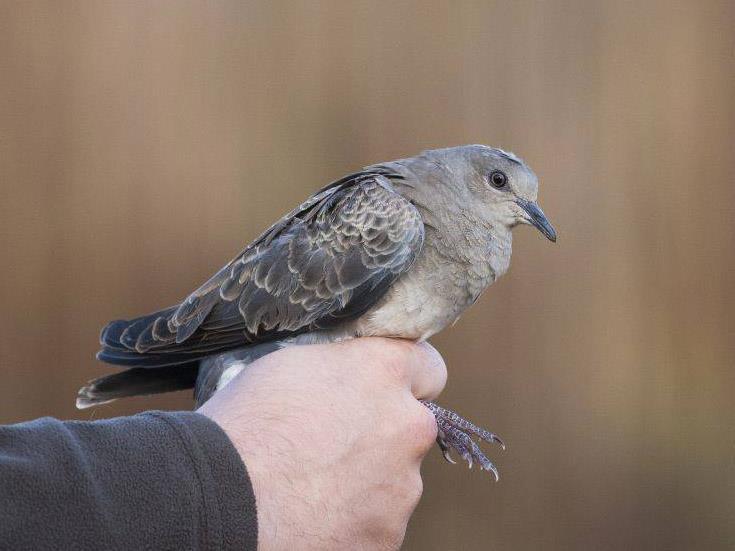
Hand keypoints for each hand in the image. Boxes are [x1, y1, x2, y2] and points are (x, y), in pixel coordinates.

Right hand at [198, 337, 446, 550]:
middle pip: (411, 425)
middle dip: (384, 432)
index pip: (428, 365)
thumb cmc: (241, 426)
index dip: (406, 376)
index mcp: (382, 373)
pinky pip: (378, 521)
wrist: (215, 502)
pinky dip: (355, 519)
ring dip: (368, 479)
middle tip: (334, 444)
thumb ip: (340, 368)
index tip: (388, 388)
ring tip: (313, 485)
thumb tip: (350, 377)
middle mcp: (406, 426)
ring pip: (396, 478)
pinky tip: (313, 515)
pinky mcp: (386, 537)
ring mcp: (401, 488)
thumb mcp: (288, 367)